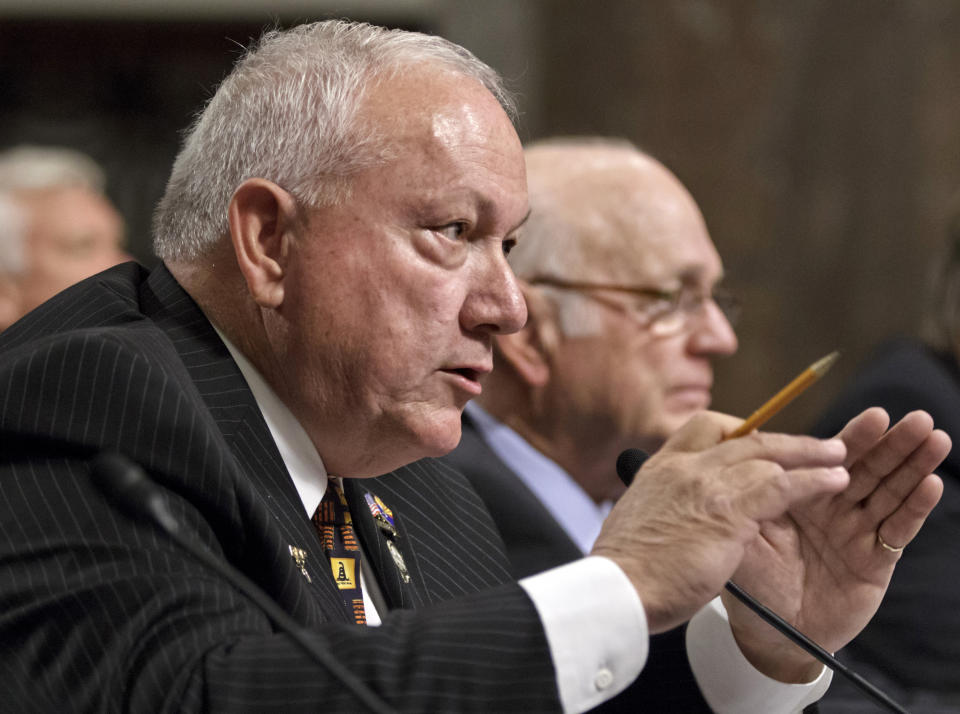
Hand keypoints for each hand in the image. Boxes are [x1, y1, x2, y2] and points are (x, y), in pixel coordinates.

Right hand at [591, 411, 849, 633]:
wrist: (617, 589)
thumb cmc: (628, 569)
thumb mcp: (641, 520)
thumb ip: (664, 506)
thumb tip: (675, 513)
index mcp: (660, 468)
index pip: (705, 428)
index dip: (740, 432)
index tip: (762, 443)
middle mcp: (684, 466)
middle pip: (744, 436)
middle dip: (786, 440)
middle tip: (818, 446)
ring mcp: (706, 484)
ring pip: (768, 453)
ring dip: (809, 455)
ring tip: (839, 459)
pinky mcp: (729, 510)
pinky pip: (781, 484)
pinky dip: (813, 480)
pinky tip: (835, 481)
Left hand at [723, 408, 949, 681]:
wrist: (768, 635)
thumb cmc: (752, 581)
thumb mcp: (743, 531)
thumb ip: (752, 492)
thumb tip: (753, 446)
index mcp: (800, 494)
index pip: (829, 458)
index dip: (852, 438)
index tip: (875, 416)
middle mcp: (832, 508)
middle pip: (867, 468)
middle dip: (893, 443)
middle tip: (916, 418)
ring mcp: (856, 532)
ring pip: (888, 492)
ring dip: (912, 466)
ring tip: (934, 440)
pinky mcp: (875, 560)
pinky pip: (896, 530)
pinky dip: (914, 507)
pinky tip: (931, 485)